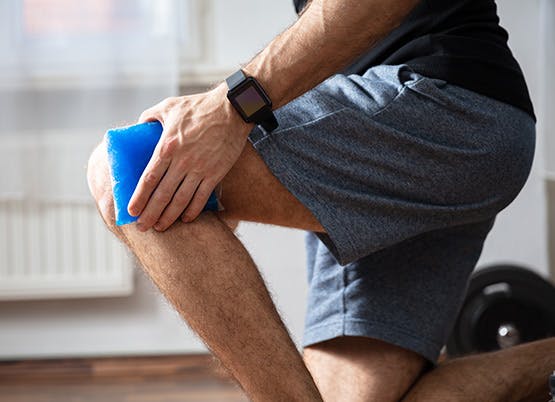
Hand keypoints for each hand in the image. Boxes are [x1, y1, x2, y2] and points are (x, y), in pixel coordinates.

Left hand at [128, 84, 251, 231]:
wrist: (232, 109)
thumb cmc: (198, 106)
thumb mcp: (168, 106)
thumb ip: (149, 117)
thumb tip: (138, 128)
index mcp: (167, 146)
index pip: (149, 178)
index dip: (139, 197)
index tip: (131, 211)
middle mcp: (183, 161)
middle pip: (162, 194)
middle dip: (150, 213)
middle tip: (142, 227)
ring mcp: (200, 169)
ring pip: (181, 200)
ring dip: (169, 216)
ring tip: (160, 227)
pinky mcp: (216, 173)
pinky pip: (202, 197)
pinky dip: (192, 211)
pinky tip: (185, 219)